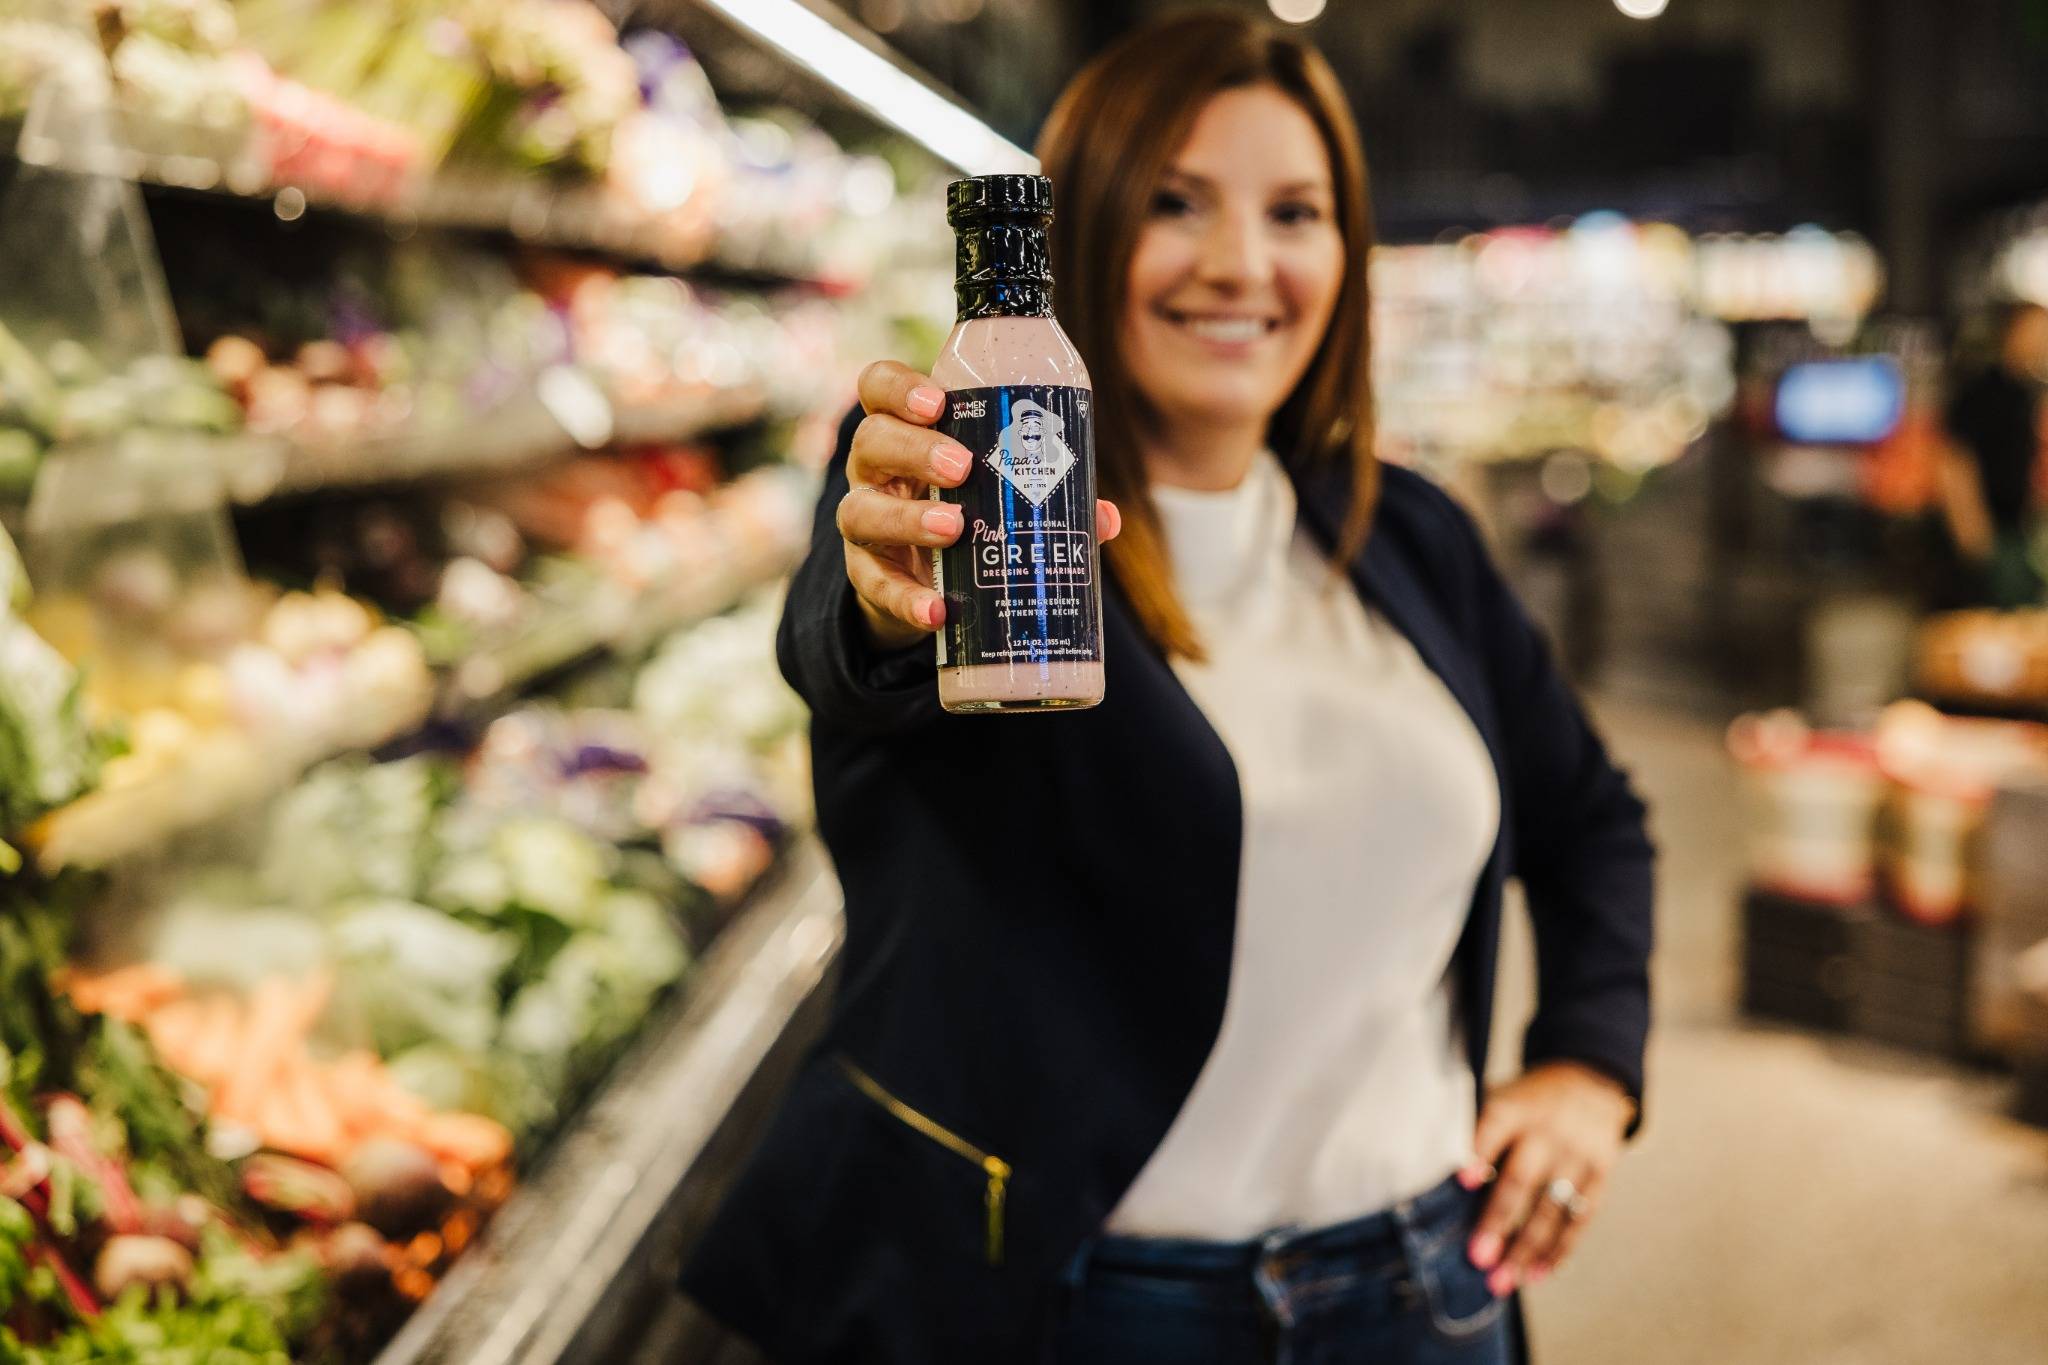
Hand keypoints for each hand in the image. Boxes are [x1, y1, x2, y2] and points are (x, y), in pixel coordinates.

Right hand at [841, 360, 1121, 649]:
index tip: (939, 403)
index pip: (879, 388)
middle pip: (871, 441)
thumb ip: (1049, 496)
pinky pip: (875, 585)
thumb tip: (1106, 519)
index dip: (900, 389)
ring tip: (952, 528)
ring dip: (906, 518)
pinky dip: (905, 598)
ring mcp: (864, 523)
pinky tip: (936, 610)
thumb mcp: (998, 492)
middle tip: (962, 468)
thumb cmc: (969, 511)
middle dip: (915, 450)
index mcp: (905, 431)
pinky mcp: (867, 576)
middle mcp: (875, 470)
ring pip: (861, 510)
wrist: (927, 582)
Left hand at [1456, 1061, 1633, 1295]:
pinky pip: (1581, 1218)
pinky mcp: (1601, 1174)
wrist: (1590, 1082)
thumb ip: (1475, 1129)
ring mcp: (1578, 1154)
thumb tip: (1434, 1176)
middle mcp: (1548, 1130)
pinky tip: (1539, 1273)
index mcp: (1515, 1106)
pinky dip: (1559, 1249)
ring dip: (1527, 1248)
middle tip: (1477, 1258)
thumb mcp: (1502, 1097)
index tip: (1463, 1182)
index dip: (1478, 1153)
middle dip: (1498, 1221)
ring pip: (1552, 1208)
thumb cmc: (1526, 1101)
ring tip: (1504, 1280)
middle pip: (1522, 1179)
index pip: (1494, 1127)